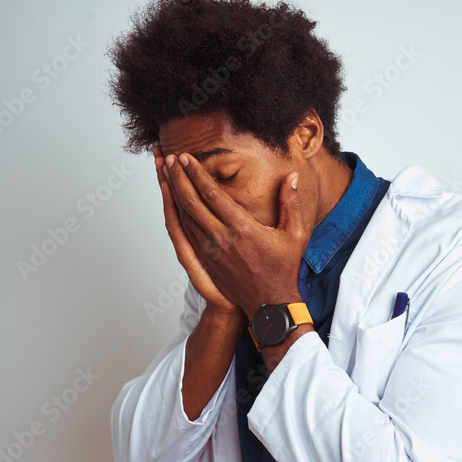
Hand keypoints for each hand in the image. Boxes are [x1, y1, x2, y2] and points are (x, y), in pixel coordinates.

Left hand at [161, 150, 308, 321]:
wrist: (269, 304)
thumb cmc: (283, 269)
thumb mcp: (295, 235)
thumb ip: (291, 203)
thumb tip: (290, 177)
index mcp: (243, 229)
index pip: (212, 195)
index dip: (196, 174)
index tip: (186, 157)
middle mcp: (222, 239)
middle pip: (191, 203)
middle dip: (178, 178)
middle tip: (169, 159)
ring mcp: (210, 251)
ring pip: (184, 217)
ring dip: (174, 194)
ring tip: (166, 174)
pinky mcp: (205, 260)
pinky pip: (185, 233)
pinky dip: (176, 214)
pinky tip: (172, 201)